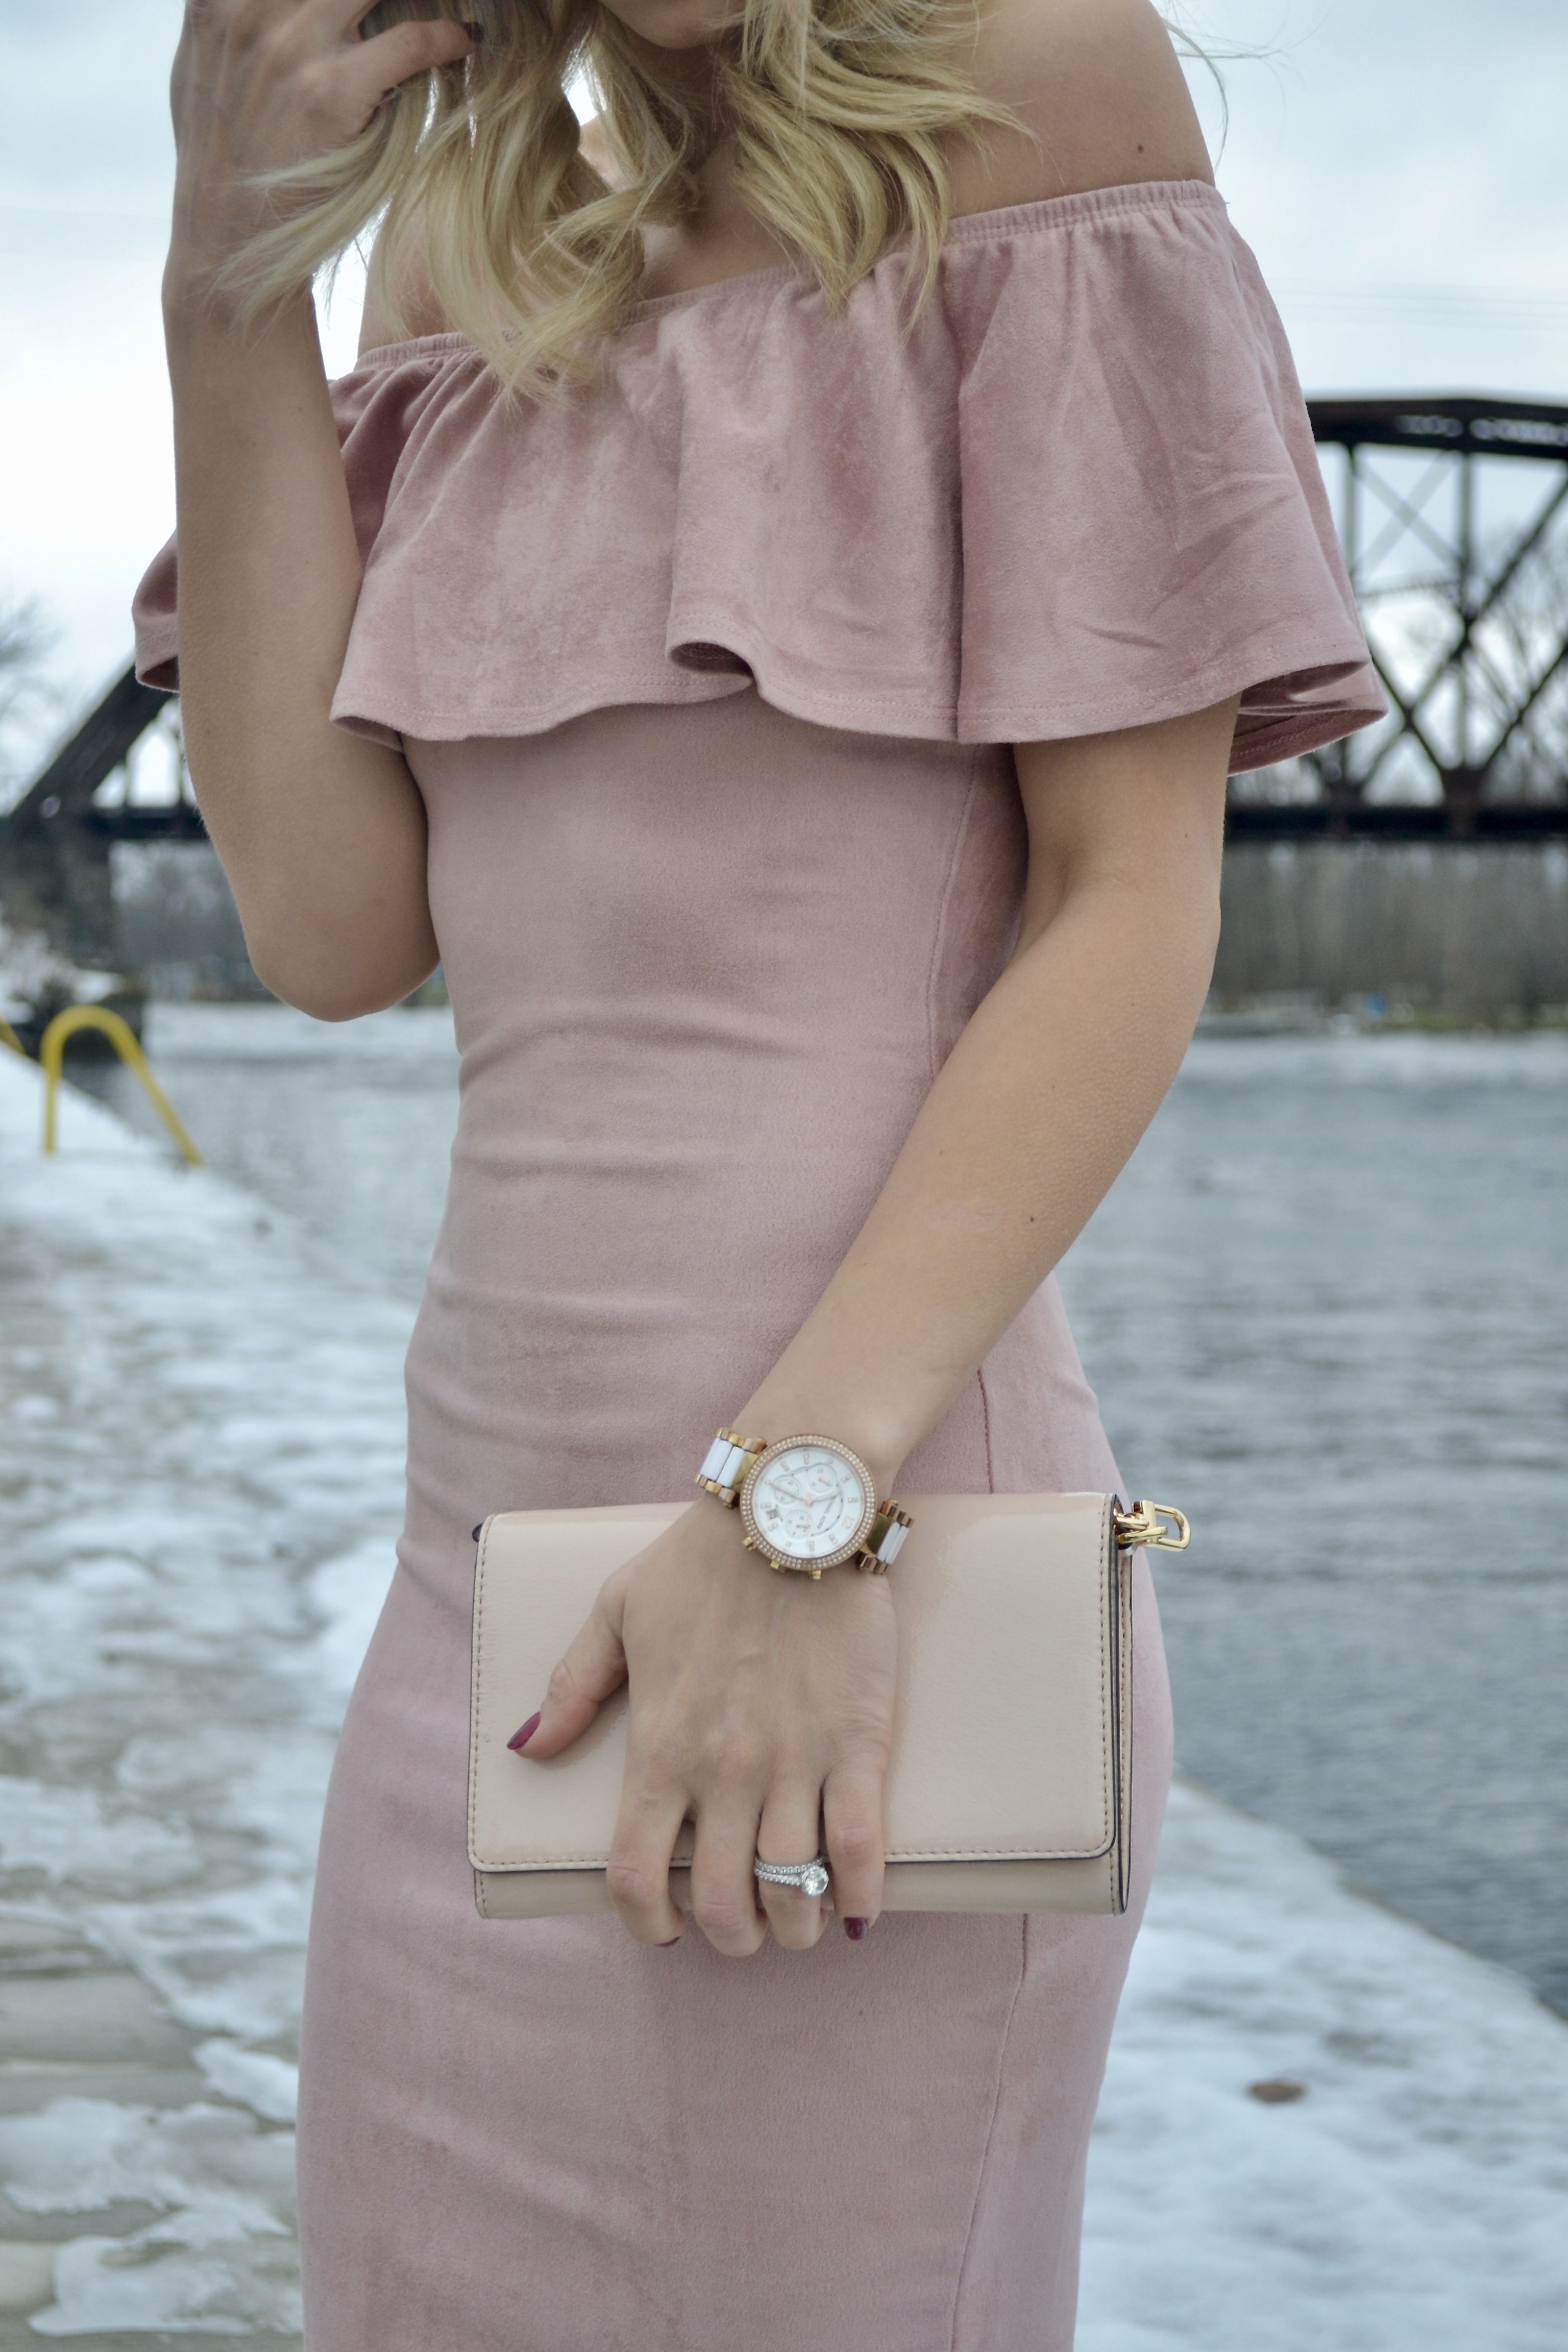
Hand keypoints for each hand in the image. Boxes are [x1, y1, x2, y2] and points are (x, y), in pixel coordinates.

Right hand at [166, 1, 476, 299]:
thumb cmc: (222, 148)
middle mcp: (250, 7)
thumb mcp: (201, 56)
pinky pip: (412, 40)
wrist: (226, 233)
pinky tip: (466, 42)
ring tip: (449, 3)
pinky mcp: (332, 93)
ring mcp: (292, 47)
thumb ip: (229, 7)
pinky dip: (449, 36)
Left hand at [520, 1503, 896, 1953]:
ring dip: (792, 1924)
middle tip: (741, 1927)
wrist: (791, 1512)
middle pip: (720, 1902)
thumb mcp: (615, 1611)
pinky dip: (859, 1895)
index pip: (635, 1873)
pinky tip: (854, 1909)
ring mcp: (793, 1761)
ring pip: (790, 1888)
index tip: (662, 1927)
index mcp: (660, 1746)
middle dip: (730, 1936)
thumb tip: (529, 1749)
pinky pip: (862, 1846)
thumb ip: (570, 1688)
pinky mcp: (858, 1743)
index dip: (645, 1921)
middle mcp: (723, 1770)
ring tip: (795, 1918)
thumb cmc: (698, 1561)